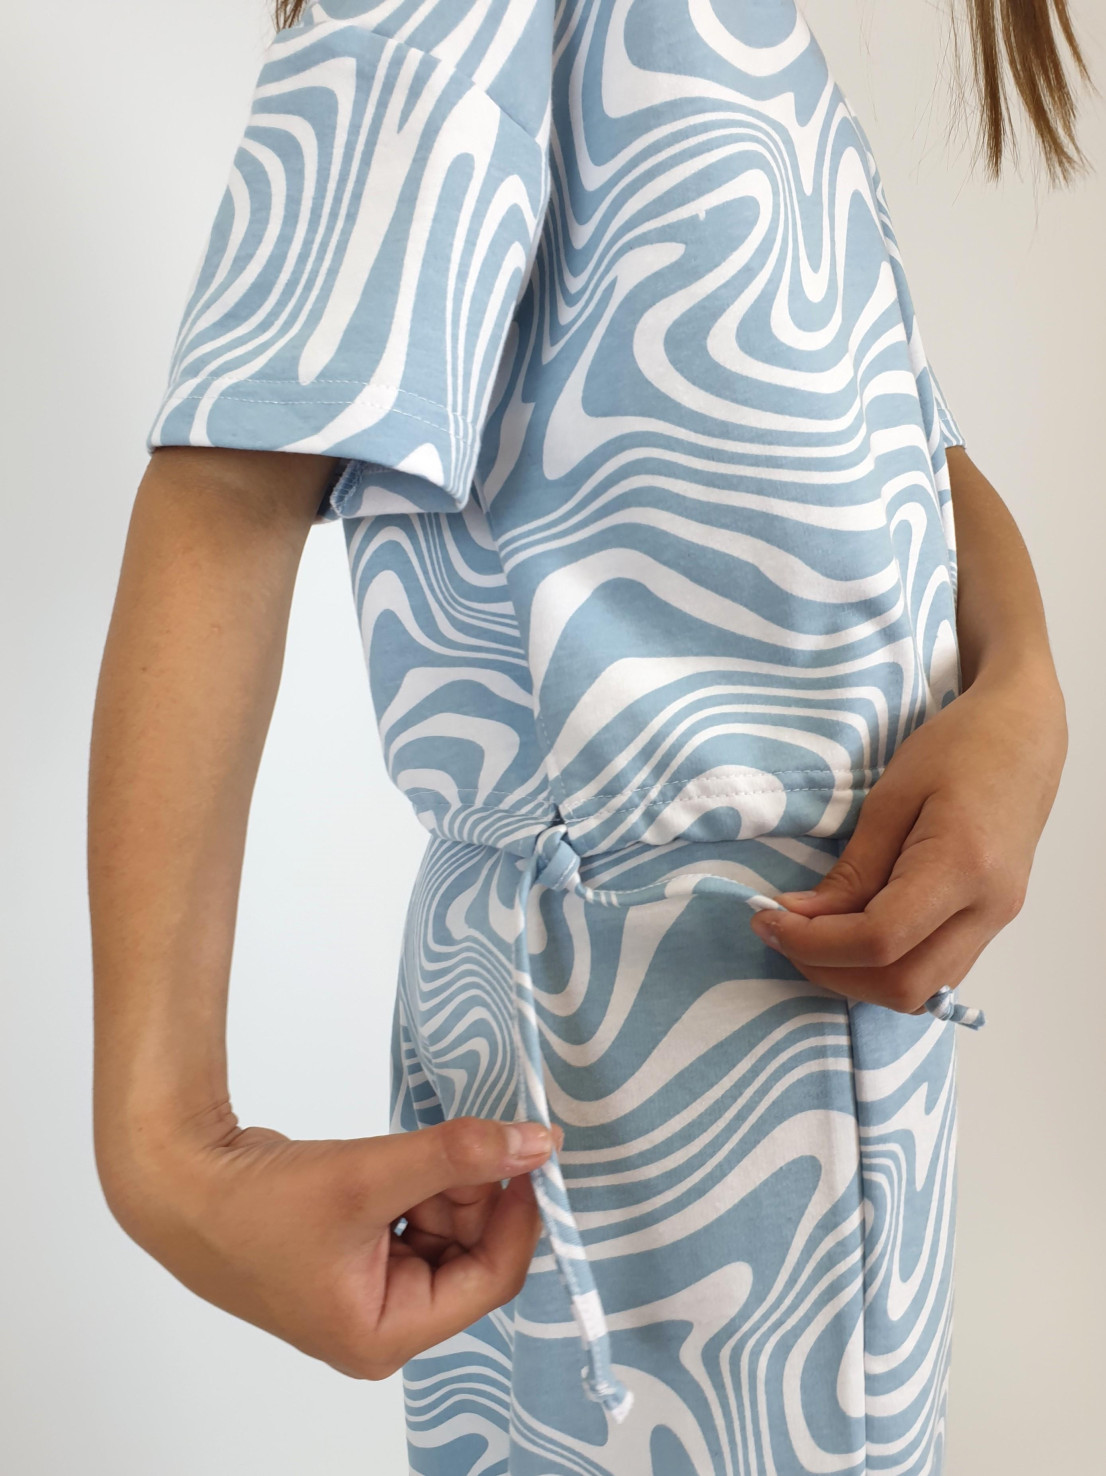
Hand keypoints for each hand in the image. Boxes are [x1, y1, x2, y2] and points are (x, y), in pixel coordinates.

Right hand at [101, 1108, 560, 1379]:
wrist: (180, 1183)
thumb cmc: (258, 1205)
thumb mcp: (368, 1176)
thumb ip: (457, 1156)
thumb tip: (536, 1143)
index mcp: (386, 1335)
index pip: (490, 1279)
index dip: (517, 1214)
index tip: (529, 1154)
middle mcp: (382, 1324)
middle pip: (470, 1253)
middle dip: (474, 1192)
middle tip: (466, 1138)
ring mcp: (366, 1290)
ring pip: (446, 1231)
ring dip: (445, 1183)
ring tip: (413, 1148)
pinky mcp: (354, 1256)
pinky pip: (415, 1220)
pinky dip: (419, 1184)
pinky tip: (395, 1159)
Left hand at [748, 665, 1066, 1013]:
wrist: (1025, 734)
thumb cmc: (959, 747)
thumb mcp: (891, 796)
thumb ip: (852, 868)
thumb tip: (803, 917)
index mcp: (963, 867)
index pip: (880, 939)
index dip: (814, 943)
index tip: (768, 919)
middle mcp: (988, 909)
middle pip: (902, 985)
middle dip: (831, 972)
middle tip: (784, 933)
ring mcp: (996, 922)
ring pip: (920, 992)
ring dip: (856, 978)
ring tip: (812, 935)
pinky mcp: (991, 923)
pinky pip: (935, 973)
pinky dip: (885, 968)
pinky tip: (851, 935)